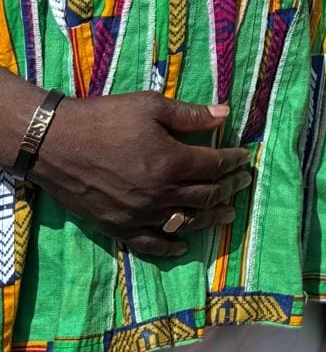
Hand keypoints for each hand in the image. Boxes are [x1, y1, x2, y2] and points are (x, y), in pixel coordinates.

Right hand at [34, 95, 251, 257]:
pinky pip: (151, 243)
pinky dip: (170, 245)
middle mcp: (160, 193)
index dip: (233, 161)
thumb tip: (225, 114)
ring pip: (185, 222)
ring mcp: (140, 215)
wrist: (55, 143)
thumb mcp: (151, 106)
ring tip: (227, 215)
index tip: (244, 157)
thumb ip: (190, 115)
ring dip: (211, 218)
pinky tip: (183, 245)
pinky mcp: (118, 227)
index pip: (214, 166)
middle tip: (242, 184)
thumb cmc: (105, 118)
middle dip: (229, 189)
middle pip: (205, 196)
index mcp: (171, 162)